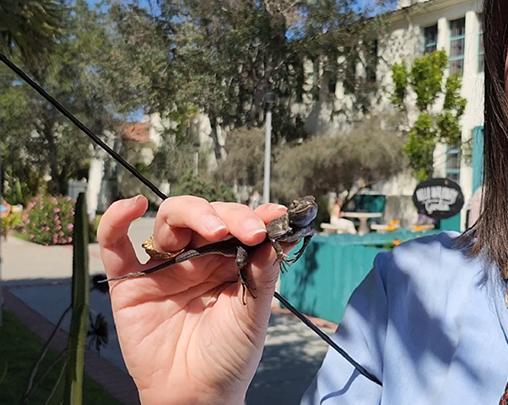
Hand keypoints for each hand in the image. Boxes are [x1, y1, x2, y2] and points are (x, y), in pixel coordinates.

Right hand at [98, 195, 287, 403]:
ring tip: (214, 228)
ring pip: (170, 220)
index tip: (275, 217)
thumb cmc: (228, 356)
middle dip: (228, 216)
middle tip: (248, 231)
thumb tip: (280, 234)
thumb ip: (261, 274)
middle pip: (205, 216)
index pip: (238, 225)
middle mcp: (196, 257)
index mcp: (228, 261)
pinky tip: (132, 205)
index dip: (255, 217)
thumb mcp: (252, 316)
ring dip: (192, 214)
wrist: (196, 395)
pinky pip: (115, 245)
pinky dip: (116, 220)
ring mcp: (163, 267)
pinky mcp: (130, 282)